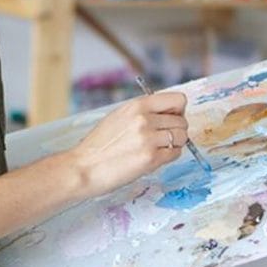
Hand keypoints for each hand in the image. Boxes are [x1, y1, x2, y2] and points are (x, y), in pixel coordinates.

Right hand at [68, 91, 188, 196]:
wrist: (84, 167)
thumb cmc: (98, 145)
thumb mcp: (119, 116)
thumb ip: (144, 112)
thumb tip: (169, 113)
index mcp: (137, 105)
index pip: (178, 100)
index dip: (179, 111)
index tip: (171, 118)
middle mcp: (145, 119)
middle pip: (182, 121)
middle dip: (176, 131)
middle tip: (162, 139)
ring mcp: (149, 139)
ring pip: (182, 138)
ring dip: (175, 144)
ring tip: (157, 149)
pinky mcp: (151, 159)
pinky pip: (175, 154)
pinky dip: (169, 156)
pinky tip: (154, 158)